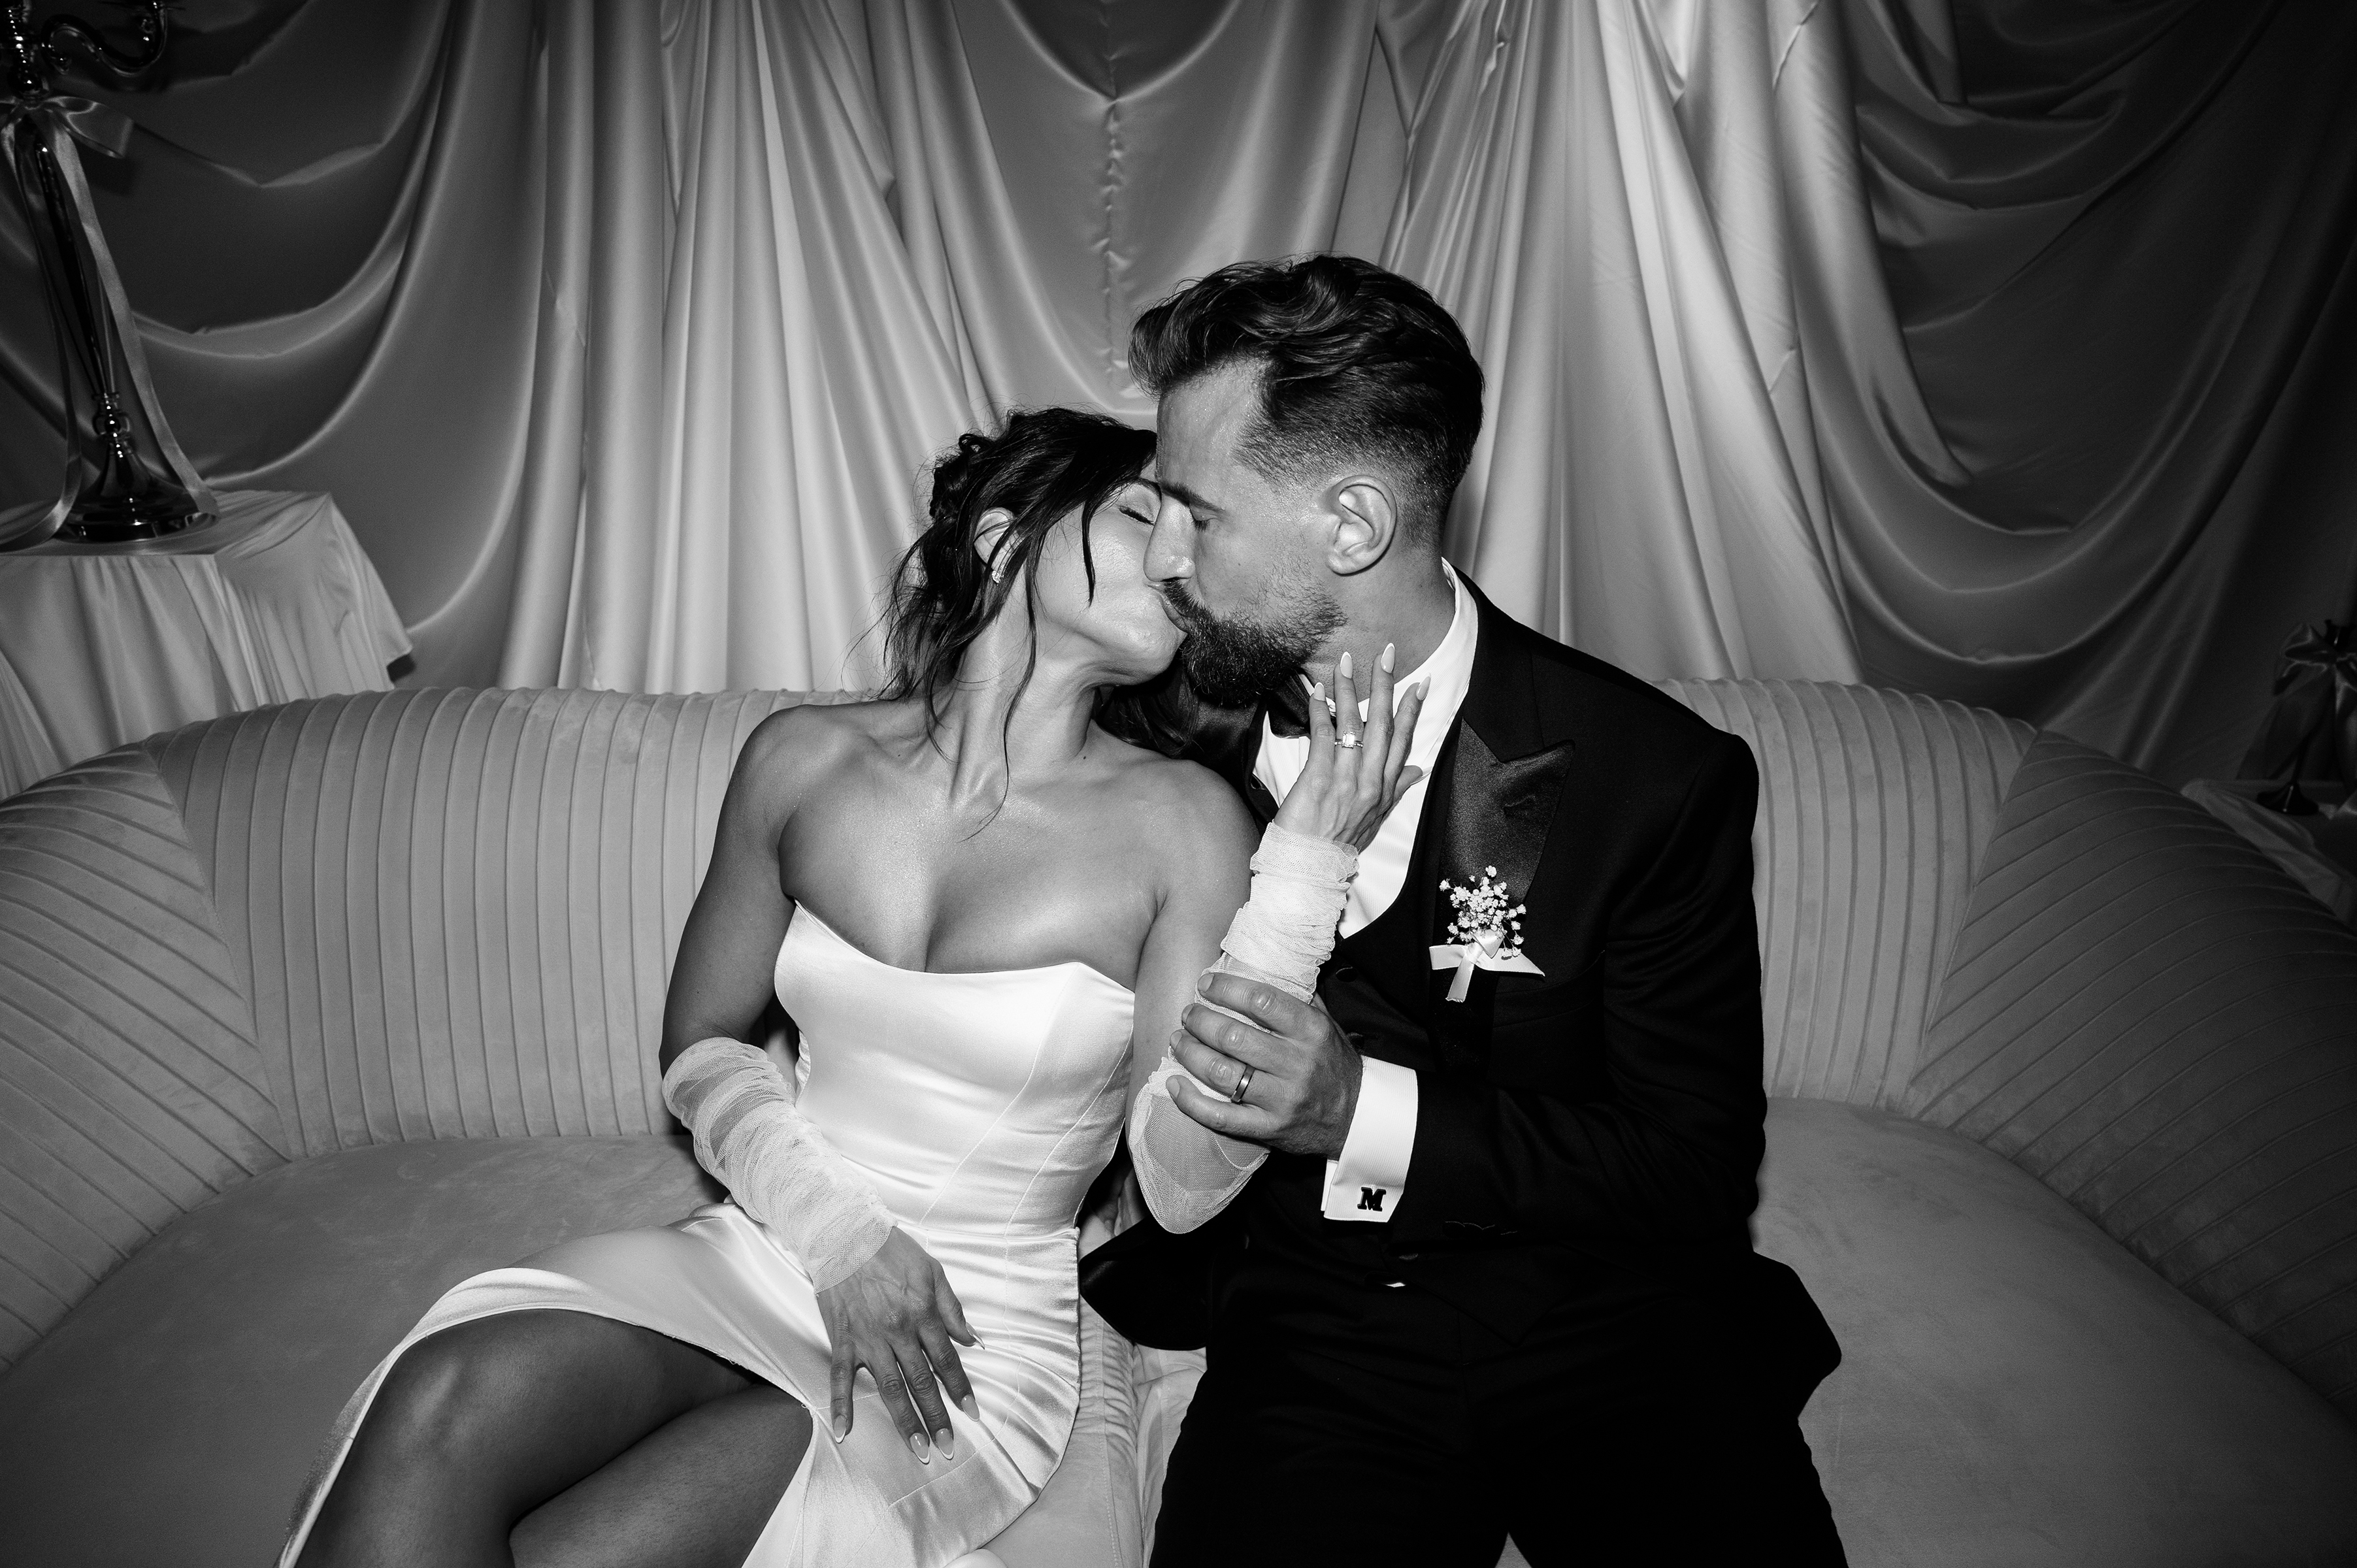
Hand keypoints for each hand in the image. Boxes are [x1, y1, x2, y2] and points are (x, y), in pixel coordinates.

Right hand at [816, 1228, 979, 1462]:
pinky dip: (841, 1406)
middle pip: (922, 1382)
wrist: (844, 1233)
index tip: (973, 1413)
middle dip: (937, 1417)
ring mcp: (868, 1339)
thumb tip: (974, 1340)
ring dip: (904, 1421)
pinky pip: (840, 1379)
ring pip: (889, 1388)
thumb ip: (953, 1309)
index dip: (961, 1389)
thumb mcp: (932, 1271)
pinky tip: (844, 1432)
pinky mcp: (842, 1340)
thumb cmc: (891, 1250)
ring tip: (917, 1449)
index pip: (947, 1360)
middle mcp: (897, 1331)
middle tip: (948, 1447)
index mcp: (922, 1314)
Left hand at [1169, 970, 1362, 1158]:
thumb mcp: (1326, 1024)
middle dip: (1200, 1021)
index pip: (1262, 1001)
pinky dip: (1191, 1101)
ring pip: (1222, 1073)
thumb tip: (1261, 963)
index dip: (1226, 989)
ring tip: (1178, 1039)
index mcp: (1311, 1031)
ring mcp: (1281, 1099)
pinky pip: (1221, 1116)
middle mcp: (1296, 1064)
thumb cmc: (1333, 1064)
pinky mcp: (1268, 1128)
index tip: (1205, 983)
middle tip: (1188, 1013)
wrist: (1357, 1117)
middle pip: (1234, 1036)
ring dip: (1191, 1053)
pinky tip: (1174, 1083)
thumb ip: (1297, 997)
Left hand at [1273, 645, 1428, 850]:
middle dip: (1385, 687)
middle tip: (1388, 654)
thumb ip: (1396, 791)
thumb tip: (1418, 771)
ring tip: (1346, 660)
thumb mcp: (1375, 819)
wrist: (1310, 869)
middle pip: (1382, 726)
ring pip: (1352, 725)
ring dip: (1349, 689)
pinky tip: (1317, 690)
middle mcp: (1371, 782)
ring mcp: (1346, 781)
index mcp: (1385, 789)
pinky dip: (1321, 711)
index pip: (1403, 741)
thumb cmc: (1339, 844)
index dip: (1412, 710)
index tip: (1421, 683)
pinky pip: (1322, 737)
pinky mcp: (1318, 780)